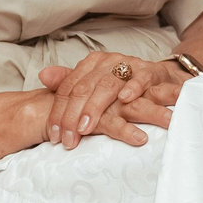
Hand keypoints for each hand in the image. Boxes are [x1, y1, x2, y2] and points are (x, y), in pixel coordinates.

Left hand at [34, 51, 183, 148]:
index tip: (55, 137)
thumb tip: (42, 76)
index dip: (59, 113)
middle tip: (68, 140)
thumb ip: (69, 81)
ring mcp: (129, 65)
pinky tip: (125, 100)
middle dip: (73, 116)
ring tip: (85, 128)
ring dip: (95, 108)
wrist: (161, 79)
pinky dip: (133, 88)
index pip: (68, 88)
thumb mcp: (95, 84)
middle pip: (83, 88)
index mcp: (90, 64)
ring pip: (107, 85)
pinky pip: (140, 78)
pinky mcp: (150, 71)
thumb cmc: (124, 86)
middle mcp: (107, 62)